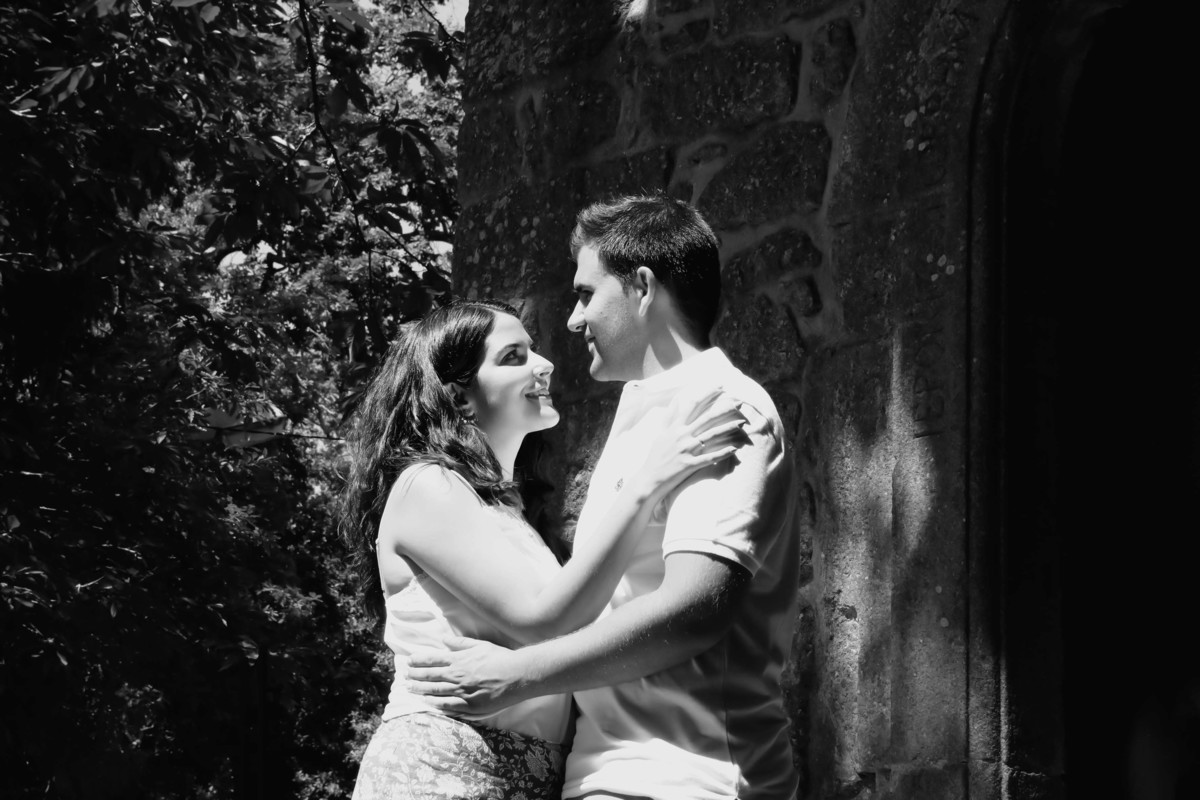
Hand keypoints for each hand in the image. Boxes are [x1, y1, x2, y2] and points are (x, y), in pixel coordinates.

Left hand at [405, 635, 529, 718]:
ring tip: (410, 690)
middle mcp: (457, 676)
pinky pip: (448, 706)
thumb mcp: (480, 645)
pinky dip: (436, 705)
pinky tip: (428, 704)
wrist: (517, 675)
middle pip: (430, 677)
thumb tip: (444, 639)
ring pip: (435, 692)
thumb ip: (460, 644)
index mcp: (459, 660)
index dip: (419, 661)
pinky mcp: (469, 706)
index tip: (409, 661)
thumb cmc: (500, 658)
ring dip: (420, 691)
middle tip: (404, 676)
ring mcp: (462, 692)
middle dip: (415, 676)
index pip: (433, 660)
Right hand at [633, 387, 748, 501]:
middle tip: (740, 402)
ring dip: (728, 428)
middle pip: (707, 418)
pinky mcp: (690, 464)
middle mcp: (682, 435)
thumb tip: (677, 400)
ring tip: (742, 423)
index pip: (693, 405)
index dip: (708, 394)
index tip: (720, 386)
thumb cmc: (655, 456)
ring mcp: (687, 450)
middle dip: (725, 408)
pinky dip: (722, 453)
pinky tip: (734, 448)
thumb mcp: (661, 432)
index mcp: (676, 427)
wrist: (649, 478)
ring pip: (711, 436)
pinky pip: (709, 457)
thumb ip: (670, 416)